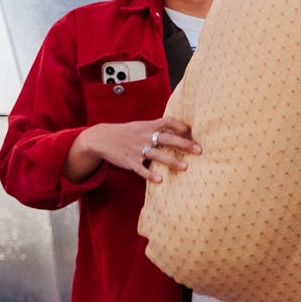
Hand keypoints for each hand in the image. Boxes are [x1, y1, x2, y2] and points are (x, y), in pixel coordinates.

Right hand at [71, 117, 200, 183]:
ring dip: (171, 161)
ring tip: (185, 167)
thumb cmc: (126, 133)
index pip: (167, 121)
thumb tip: (181, 131)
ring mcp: (137, 149)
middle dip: (183, 144)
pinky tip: (159, 180)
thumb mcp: (140, 126)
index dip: (180, 125)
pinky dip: (150, 174)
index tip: (191, 131)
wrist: (101, 138)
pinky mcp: (130, 161)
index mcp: (147, 126)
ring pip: (156, 154)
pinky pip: (141, 169)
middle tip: (199, 150)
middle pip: (166, 138)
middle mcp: (144, 137)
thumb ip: (157, 128)